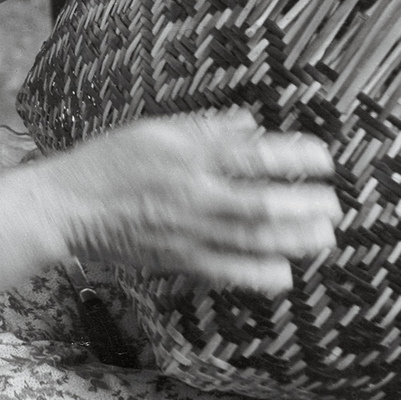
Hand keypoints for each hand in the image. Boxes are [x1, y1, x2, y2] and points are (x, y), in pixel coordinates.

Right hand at [38, 111, 339, 293]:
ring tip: (323, 236)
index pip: (252, 156)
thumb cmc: (106, 162)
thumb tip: (248, 125)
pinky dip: (258, 274)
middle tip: (332, 204)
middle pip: (260, 203)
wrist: (68, 207)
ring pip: (250, 240)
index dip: (294, 158)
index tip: (322, 158)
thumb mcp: (153, 131)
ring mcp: (187, 231)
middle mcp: (192, 194)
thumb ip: (203, 128)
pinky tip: (283, 272)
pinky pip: (226, 271)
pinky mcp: (179, 260)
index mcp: (186, 155)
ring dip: (293, 239)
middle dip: (303, 205)